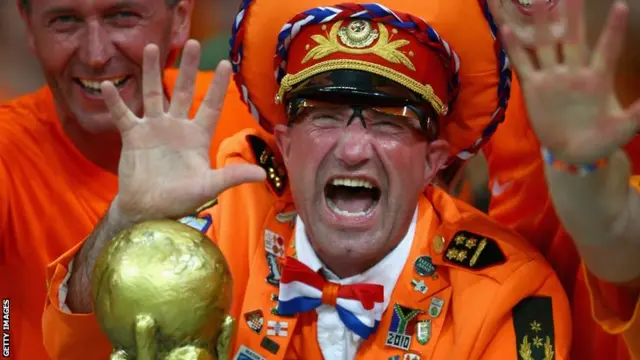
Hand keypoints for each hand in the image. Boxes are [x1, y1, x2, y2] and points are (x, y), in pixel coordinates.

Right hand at [102, 40, 265, 222]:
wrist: (148, 211)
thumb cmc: (180, 200)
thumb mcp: (208, 187)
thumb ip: (232, 176)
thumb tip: (262, 176)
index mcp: (197, 137)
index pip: (210, 106)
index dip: (217, 86)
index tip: (226, 63)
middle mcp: (176, 127)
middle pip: (182, 91)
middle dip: (186, 68)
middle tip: (191, 43)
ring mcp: (154, 129)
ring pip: (153, 94)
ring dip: (150, 72)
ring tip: (150, 47)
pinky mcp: (133, 136)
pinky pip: (123, 114)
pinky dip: (115, 101)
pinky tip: (107, 85)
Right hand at [493, 0, 639, 163]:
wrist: (574, 154)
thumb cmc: (602, 139)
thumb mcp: (623, 127)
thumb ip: (637, 113)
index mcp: (598, 79)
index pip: (608, 49)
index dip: (613, 30)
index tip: (621, 6)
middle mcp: (574, 73)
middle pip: (573, 39)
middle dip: (574, 16)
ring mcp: (553, 78)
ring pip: (547, 45)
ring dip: (543, 24)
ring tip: (540, 1)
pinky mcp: (534, 88)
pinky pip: (523, 64)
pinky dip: (515, 47)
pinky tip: (508, 29)